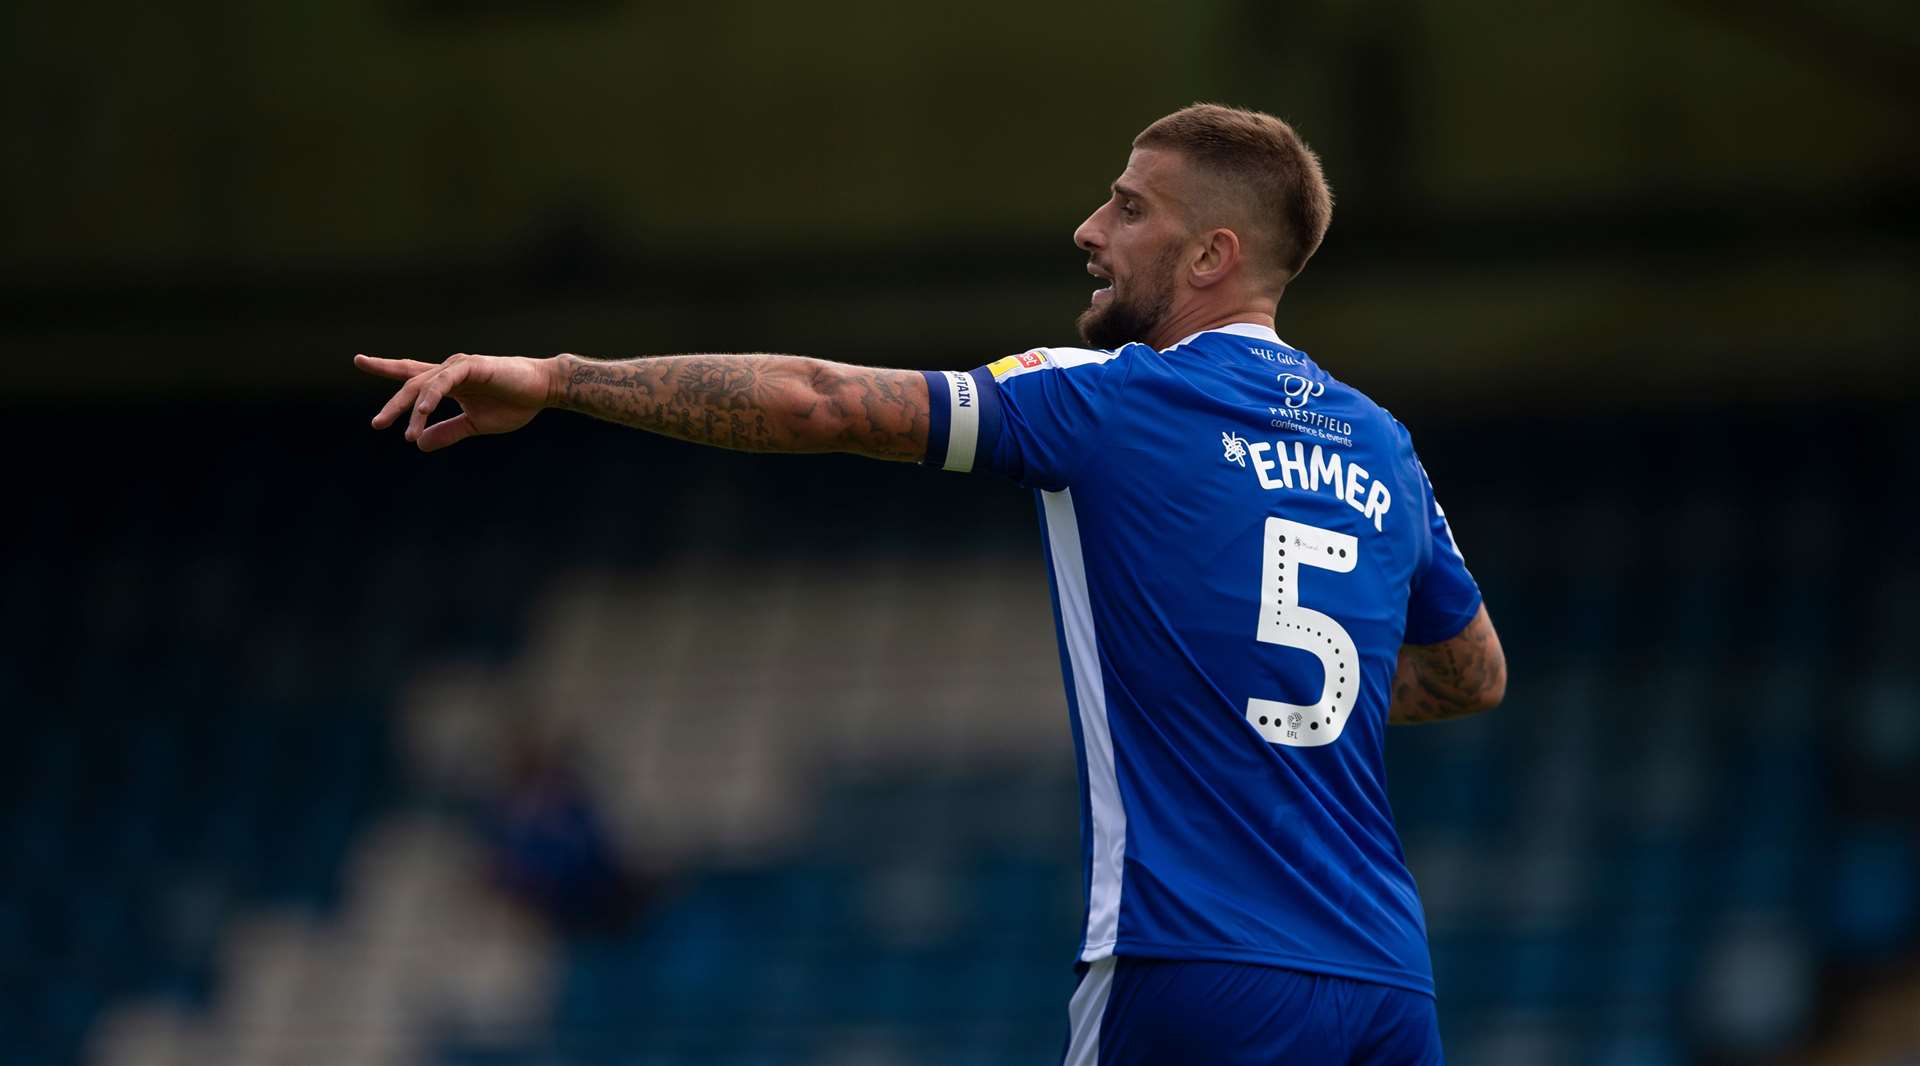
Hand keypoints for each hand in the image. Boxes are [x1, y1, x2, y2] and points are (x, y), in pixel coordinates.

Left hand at [357, 352, 557, 451]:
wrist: (544, 390)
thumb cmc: (514, 403)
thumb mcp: (475, 425)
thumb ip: (448, 432)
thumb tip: (419, 445)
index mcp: (449, 383)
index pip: (411, 375)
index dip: (385, 368)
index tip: (359, 361)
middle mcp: (449, 371)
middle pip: (411, 384)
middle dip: (393, 405)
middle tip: (377, 424)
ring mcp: (459, 367)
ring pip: (424, 386)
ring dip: (412, 410)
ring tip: (405, 433)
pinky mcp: (471, 366)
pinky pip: (443, 381)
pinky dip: (431, 396)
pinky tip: (422, 412)